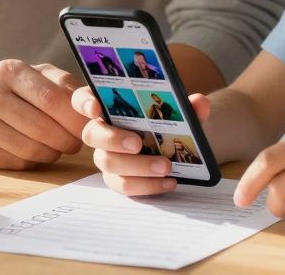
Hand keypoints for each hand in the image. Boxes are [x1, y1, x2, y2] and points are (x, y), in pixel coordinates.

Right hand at [0, 59, 85, 169]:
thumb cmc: (10, 90)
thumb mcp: (37, 75)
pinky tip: (36, 151)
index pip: (52, 99)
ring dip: (54, 152)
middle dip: (68, 139)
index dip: (76, 118)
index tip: (90, 126)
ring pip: (32, 148)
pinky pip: (17, 162)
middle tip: (76, 141)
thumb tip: (94, 106)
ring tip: (58, 146)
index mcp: (9, 70)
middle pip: (43, 127)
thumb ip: (68, 86)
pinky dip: (35, 160)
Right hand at [74, 85, 210, 195]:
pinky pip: (124, 185)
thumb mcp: (184, 114)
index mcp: (110, 107)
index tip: (95, 106)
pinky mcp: (117, 179)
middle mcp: (102, 131)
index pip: (85, 99)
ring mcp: (107, 157)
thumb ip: (190, 107)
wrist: (182, 148)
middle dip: (113, 138)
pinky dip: (147, 185)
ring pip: (108, 163)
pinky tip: (169, 182)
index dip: (85, 102)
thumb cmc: (172, 124)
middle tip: (137, 143)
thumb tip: (199, 102)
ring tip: (165, 167)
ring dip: (137, 166)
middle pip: (92, 134)